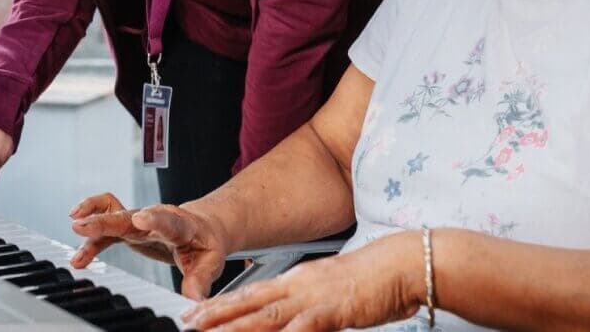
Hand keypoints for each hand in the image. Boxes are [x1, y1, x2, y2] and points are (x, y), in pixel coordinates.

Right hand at [70, 193, 229, 298]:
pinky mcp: (129, 228)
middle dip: (106, 219)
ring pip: (114, 213)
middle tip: (84, 224)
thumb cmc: (205, 242)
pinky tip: (78, 256)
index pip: (167, 220)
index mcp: (180, 225)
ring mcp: (140, 221)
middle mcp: (156, 218)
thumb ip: (200, 279)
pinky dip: (92, 237)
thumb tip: (193, 300)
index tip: (141, 218)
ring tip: (74, 226)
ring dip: (93, 218)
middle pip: (129, 216)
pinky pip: (108, 226)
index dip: (153, 219)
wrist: (202, 226)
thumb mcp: (210, 261)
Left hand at [181, 231, 423, 330]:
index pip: (251, 293)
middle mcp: (299, 285)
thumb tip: (294, 322)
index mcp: (299, 279)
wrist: (402, 264)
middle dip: (215, 316)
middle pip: (248, 302)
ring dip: (233, 328)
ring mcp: (312, 297)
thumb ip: (311, 309)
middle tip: (187, 324)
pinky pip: (298, 330)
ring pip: (264, 316)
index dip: (221, 305)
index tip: (196, 314)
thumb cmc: (375, 280)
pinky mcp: (330, 311)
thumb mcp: (333, 295)